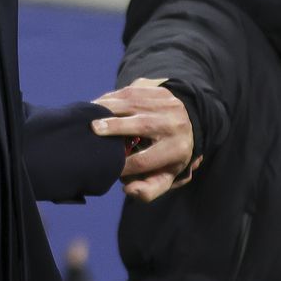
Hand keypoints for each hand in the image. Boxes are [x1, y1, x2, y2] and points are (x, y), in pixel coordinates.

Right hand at [91, 77, 199, 201]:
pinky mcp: (158, 90)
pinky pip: (131, 92)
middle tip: (94, 129)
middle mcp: (174, 124)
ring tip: (90, 114)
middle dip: (116, 126)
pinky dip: (112, 98)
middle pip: (143, 125)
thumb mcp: (166, 175)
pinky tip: (98, 105)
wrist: (189, 121)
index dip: (122, 165)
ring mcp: (167, 104)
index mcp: (177, 150)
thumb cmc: (169, 155)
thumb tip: (128, 190)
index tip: (104, 166)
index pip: (144, 160)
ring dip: (109, 107)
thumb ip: (149, 189)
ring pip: (134, 103)